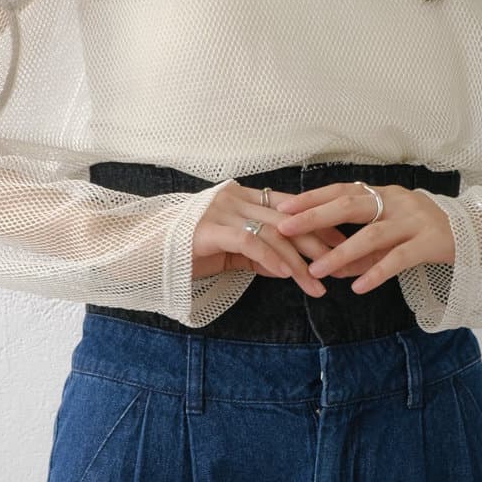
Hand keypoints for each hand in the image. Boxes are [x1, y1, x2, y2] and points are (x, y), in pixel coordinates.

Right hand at [191, 180, 351, 295]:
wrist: (139, 252)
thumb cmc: (182, 252)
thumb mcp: (228, 253)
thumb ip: (256, 254)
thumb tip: (287, 266)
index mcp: (240, 197)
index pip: (289, 208)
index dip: (318, 225)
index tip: (342, 245)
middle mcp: (234, 198)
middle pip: (288, 220)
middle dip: (318, 244)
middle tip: (341, 266)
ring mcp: (220, 210)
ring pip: (273, 233)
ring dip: (299, 261)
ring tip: (318, 284)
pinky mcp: (208, 229)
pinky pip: (248, 242)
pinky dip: (271, 258)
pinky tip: (288, 275)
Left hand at [274, 181, 456, 293]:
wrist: (478, 233)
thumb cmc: (428, 232)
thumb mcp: (393, 234)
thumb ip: (363, 248)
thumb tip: (331, 266)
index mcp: (385, 194)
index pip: (342, 190)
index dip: (312, 198)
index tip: (283, 208)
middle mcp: (397, 202)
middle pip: (350, 205)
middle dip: (315, 216)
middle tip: (285, 227)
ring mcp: (415, 220)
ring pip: (372, 235)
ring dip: (341, 252)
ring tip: (317, 269)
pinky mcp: (431, 242)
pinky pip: (399, 258)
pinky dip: (377, 273)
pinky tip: (359, 287)